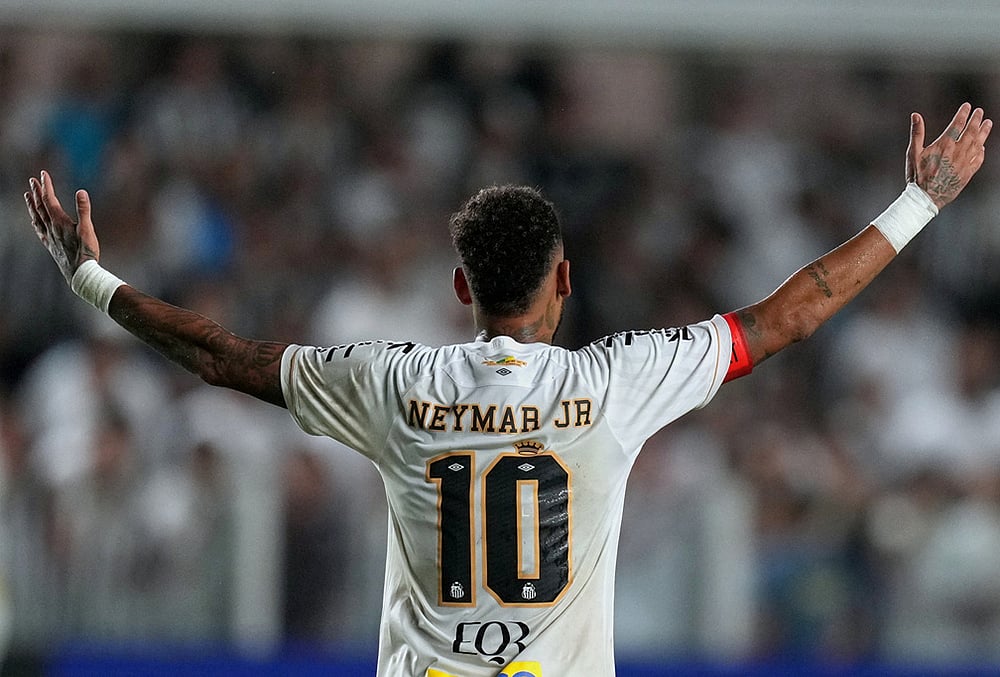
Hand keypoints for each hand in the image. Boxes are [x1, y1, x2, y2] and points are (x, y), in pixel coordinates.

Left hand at [25, 170, 100, 285]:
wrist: (81, 272)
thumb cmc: (86, 252)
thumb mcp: (88, 229)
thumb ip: (84, 210)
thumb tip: (81, 192)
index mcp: (60, 221)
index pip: (49, 200)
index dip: (46, 186)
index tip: (43, 174)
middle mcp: (51, 227)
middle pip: (40, 206)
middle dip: (37, 192)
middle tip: (32, 180)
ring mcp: (49, 236)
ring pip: (36, 217)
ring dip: (31, 205)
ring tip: (27, 195)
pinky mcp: (50, 245)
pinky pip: (39, 230)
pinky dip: (35, 221)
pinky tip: (33, 220)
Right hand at [906, 102, 992, 209]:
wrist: (925, 197)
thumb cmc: (917, 176)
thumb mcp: (913, 153)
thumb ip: (917, 133)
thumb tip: (916, 115)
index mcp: (944, 145)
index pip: (957, 125)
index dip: (963, 114)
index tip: (967, 106)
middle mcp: (957, 152)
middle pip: (971, 131)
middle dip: (976, 120)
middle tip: (980, 112)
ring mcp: (964, 163)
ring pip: (978, 143)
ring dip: (983, 132)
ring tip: (988, 123)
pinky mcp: (968, 173)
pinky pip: (978, 159)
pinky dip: (981, 151)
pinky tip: (982, 146)